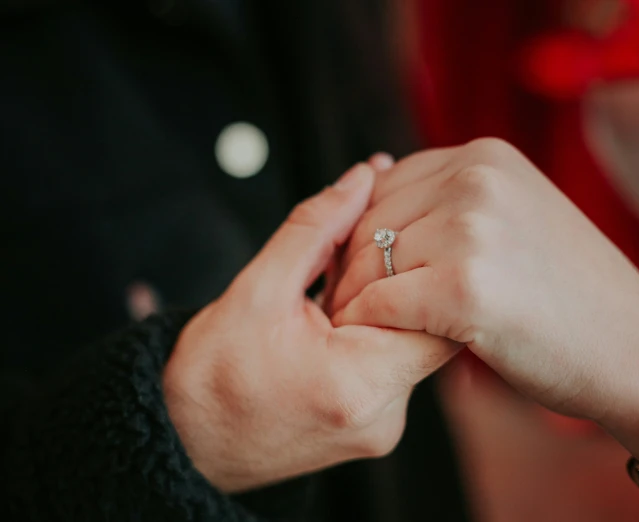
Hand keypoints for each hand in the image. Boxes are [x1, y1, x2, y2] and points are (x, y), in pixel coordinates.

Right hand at [163, 162, 459, 492]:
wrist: (185, 445)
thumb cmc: (210, 380)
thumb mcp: (257, 289)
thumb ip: (316, 227)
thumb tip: (361, 178)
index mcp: (359, 384)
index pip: (441, 313)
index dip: (423, 266)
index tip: (389, 241)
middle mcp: (384, 416)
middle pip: (432, 327)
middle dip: (400, 282)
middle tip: (357, 258)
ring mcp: (383, 427)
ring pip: (413, 344)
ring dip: (385, 307)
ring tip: (334, 295)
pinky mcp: (375, 427)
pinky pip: (394, 366)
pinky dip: (373, 334)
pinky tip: (336, 322)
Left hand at [330, 138, 638, 458]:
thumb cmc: (573, 299)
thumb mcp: (514, 221)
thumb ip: (452, 205)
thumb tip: (371, 202)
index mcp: (484, 156)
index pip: (384, 186)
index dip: (359, 233)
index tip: (355, 271)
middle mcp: (475, 178)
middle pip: (369, 221)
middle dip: (350, 268)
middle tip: (344, 307)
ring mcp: (472, 227)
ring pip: (369, 263)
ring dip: (355, 301)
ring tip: (359, 329)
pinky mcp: (466, 285)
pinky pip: (381, 303)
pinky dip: (371, 327)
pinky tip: (381, 345)